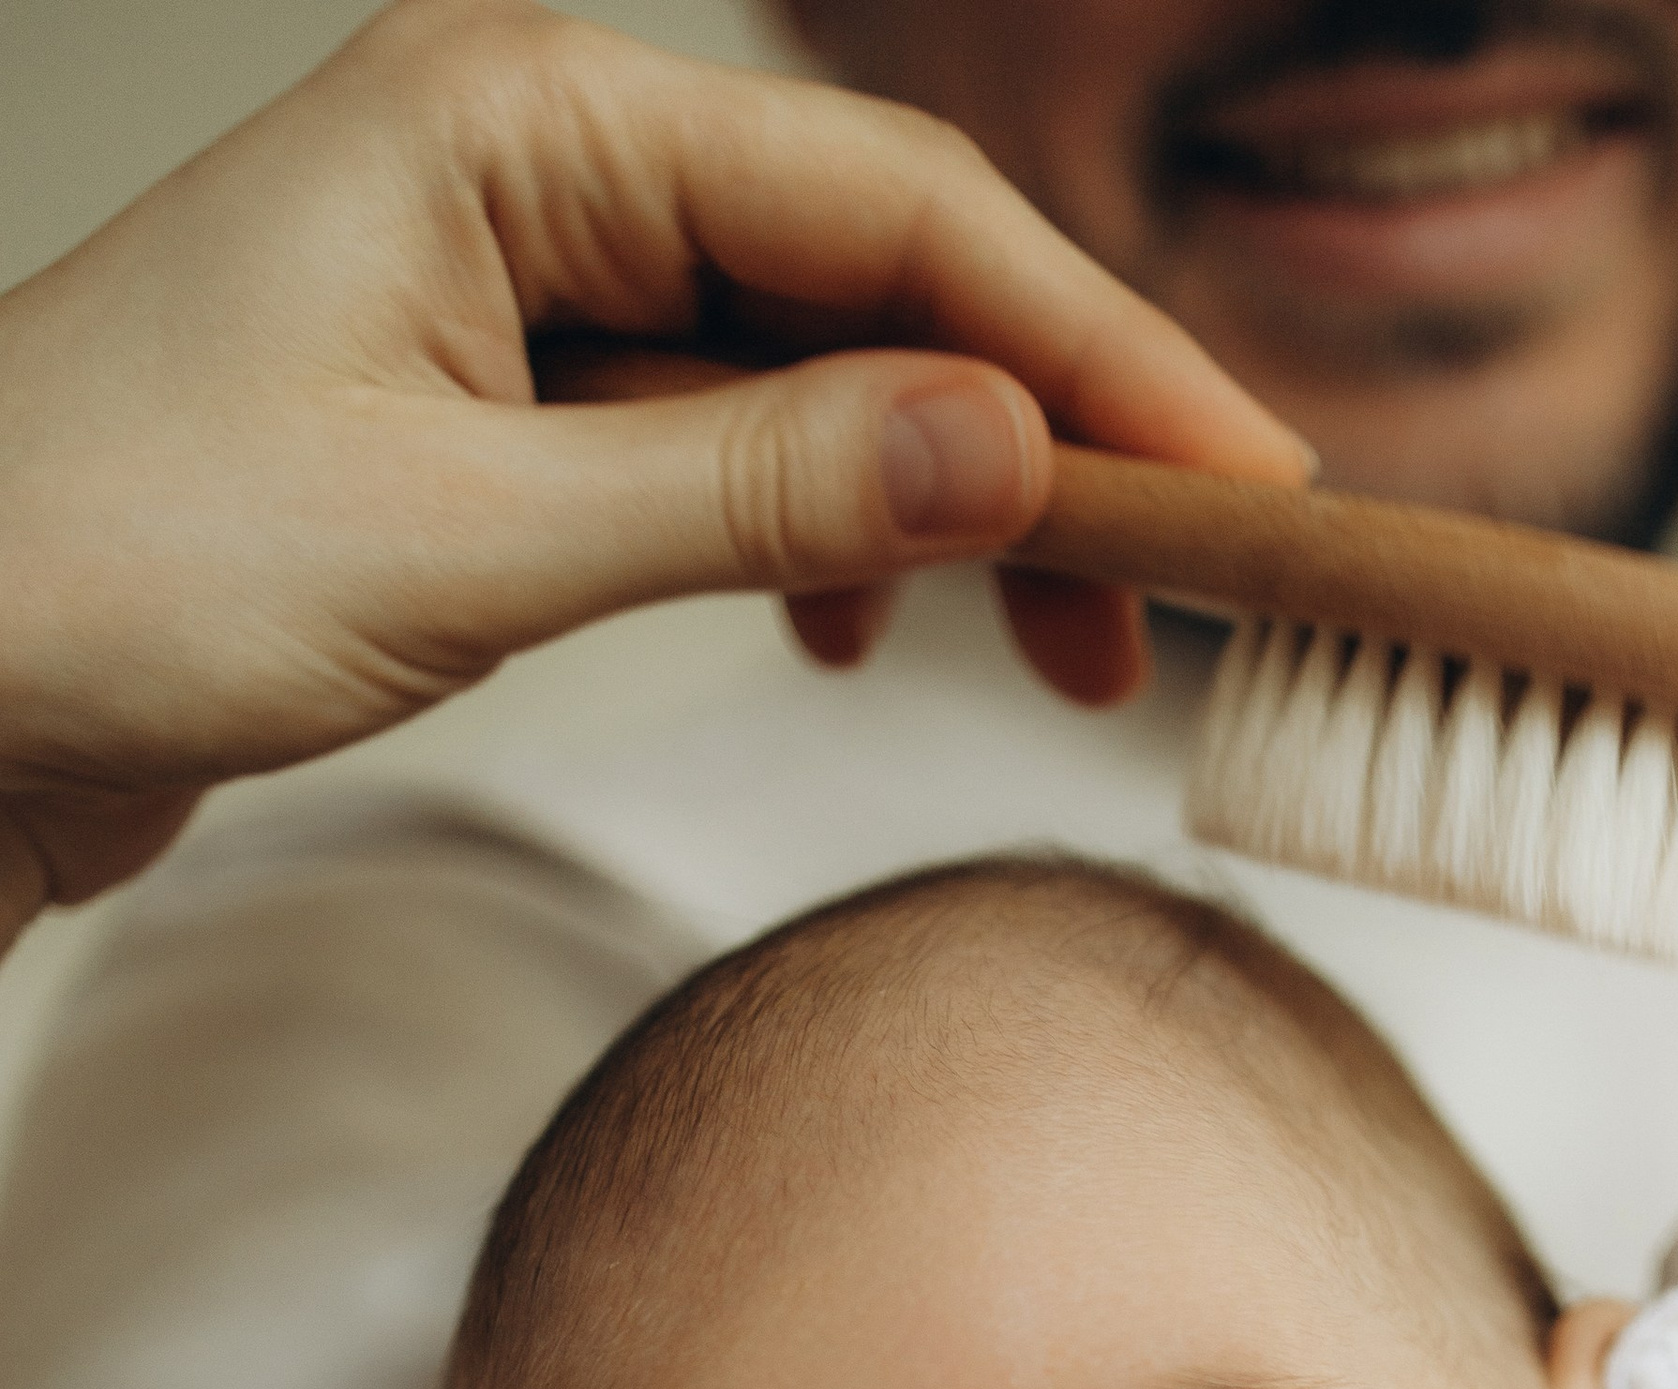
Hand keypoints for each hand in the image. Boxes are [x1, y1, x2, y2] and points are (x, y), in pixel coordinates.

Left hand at [0, 0, 1304, 943]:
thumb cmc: (109, 565)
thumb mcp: (468, 541)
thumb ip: (753, 493)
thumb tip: (1007, 455)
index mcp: (516, 116)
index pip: (885, 207)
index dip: (1088, 348)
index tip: (1237, 479)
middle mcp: (529, 167)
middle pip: (875, 270)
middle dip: (1041, 434)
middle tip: (1180, 596)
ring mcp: (513, 287)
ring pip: (813, 369)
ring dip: (941, 506)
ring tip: (1044, 655)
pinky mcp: (497, 411)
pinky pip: (722, 447)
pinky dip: (816, 539)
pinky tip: (851, 631)